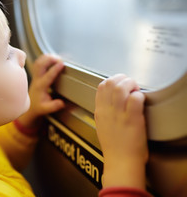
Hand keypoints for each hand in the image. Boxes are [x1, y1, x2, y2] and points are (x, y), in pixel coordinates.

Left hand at [18, 54, 64, 127]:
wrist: (30, 106)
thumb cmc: (38, 106)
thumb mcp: (46, 109)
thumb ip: (54, 106)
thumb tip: (61, 103)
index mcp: (40, 86)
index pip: (48, 75)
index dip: (55, 69)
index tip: (62, 64)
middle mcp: (37, 79)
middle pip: (40, 65)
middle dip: (50, 59)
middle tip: (60, 58)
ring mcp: (35, 76)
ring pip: (38, 62)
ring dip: (46, 57)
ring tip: (56, 56)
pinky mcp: (35, 75)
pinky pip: (37, 63)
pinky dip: (43, 58)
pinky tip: (50, 57)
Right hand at [95, 74, 147, 188]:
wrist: (121, 162)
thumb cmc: (114, 148)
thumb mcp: (102, 126)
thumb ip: (105, 112)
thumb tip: (111, 101)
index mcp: (99, 112)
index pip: (101, 86)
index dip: (112, 80)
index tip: (119, 83)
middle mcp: (107, 111)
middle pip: (110, 82)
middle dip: (122, 78)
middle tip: (129, 85)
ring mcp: (119, 115)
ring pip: (121, 87)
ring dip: (131, 84)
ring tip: (136, 90)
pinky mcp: (132, 119)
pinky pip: (136, 99)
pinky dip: (140, 95)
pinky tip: (141, 100)